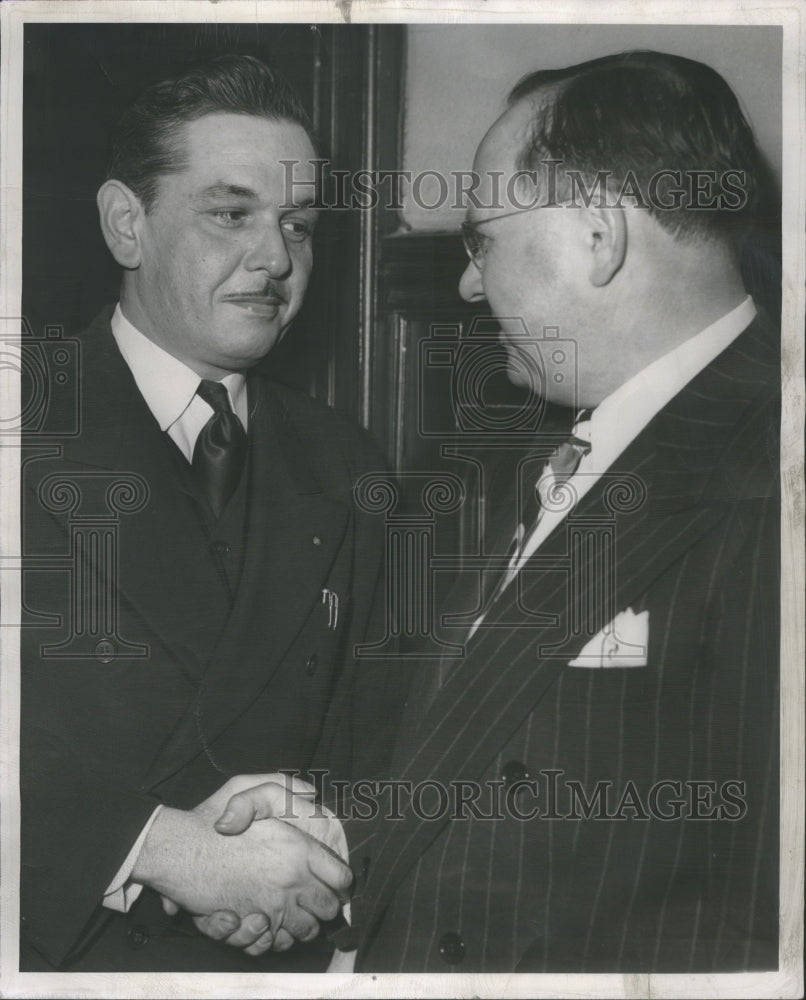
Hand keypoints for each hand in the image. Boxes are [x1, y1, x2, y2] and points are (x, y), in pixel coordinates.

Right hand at [135, 774, 350, 952]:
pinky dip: (276, 939)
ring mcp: (272, 905)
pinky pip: (277, 943)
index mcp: (297, 847)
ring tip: (292, 915)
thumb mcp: (246, 787)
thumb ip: (283, 786)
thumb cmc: (208, 817)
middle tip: (315, 902)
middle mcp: (290, 878)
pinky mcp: (249, 924)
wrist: (175, 849)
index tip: (334, 882)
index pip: (340, 876)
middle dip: (324, 907)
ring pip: (305, 930)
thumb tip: (311, 792)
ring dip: (302, 926)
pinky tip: (268, 925)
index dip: (339, 881)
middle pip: (328, 908)